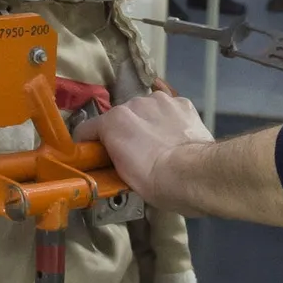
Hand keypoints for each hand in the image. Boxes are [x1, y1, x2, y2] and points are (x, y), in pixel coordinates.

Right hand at [77, 91, 214, 210]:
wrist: (195, 175)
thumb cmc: (156, 182)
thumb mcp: (123, 178)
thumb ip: (112, 160)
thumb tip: (111, 161)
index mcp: (114, 121)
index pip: (87, 129)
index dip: (89, 145)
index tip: (96, 157)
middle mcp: (134, 103)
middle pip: (120, 117)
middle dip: (123, 132)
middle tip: (134, 155)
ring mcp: (160, 100)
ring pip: (146, 109)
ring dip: (147, 123)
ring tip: (160, 145)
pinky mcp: (183, 103)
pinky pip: (169, 110)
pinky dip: (170, 120)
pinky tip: (177, 137)